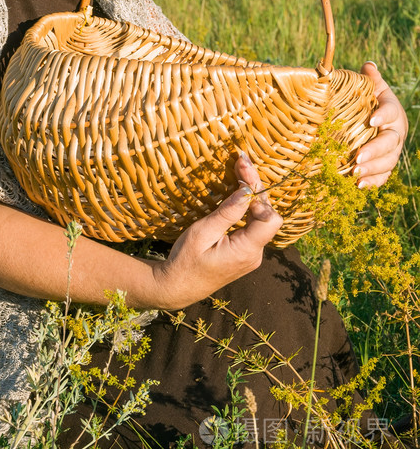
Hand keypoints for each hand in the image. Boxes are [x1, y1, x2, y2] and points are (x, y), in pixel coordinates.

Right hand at [151, 153, 282, 309]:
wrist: (178, 287)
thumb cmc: (186, 261)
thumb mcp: (203, 233)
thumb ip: (228, 213)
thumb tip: (247, 190)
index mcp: (247, 250)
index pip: (270, 218)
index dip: (259, 194)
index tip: (241, 174)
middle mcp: (255, 254)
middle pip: (267, 215)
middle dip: (255, 187)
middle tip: (240, 161)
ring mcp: (251, 255)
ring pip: (261, 218)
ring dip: (251, 195)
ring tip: (240, 170)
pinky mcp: (245, 253)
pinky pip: (253, 225)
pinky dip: (247, 207)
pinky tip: (238, 191)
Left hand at [354, 61, 407, 187]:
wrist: (372, 119)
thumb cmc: (368, 100)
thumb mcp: (370, 88)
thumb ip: (369, 79)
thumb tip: (368, 66)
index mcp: (392, 110)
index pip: (391, 112)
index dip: (384, 115)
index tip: (372, 120)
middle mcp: (396, 132)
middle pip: (390, 142)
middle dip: (375, 151)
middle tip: (358, 157)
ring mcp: (392, 151)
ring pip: (387, 162)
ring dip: (372, 169)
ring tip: (355, 174)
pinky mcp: (385, 165)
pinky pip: (382, 176)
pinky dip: (372, 182)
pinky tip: (358, 187)